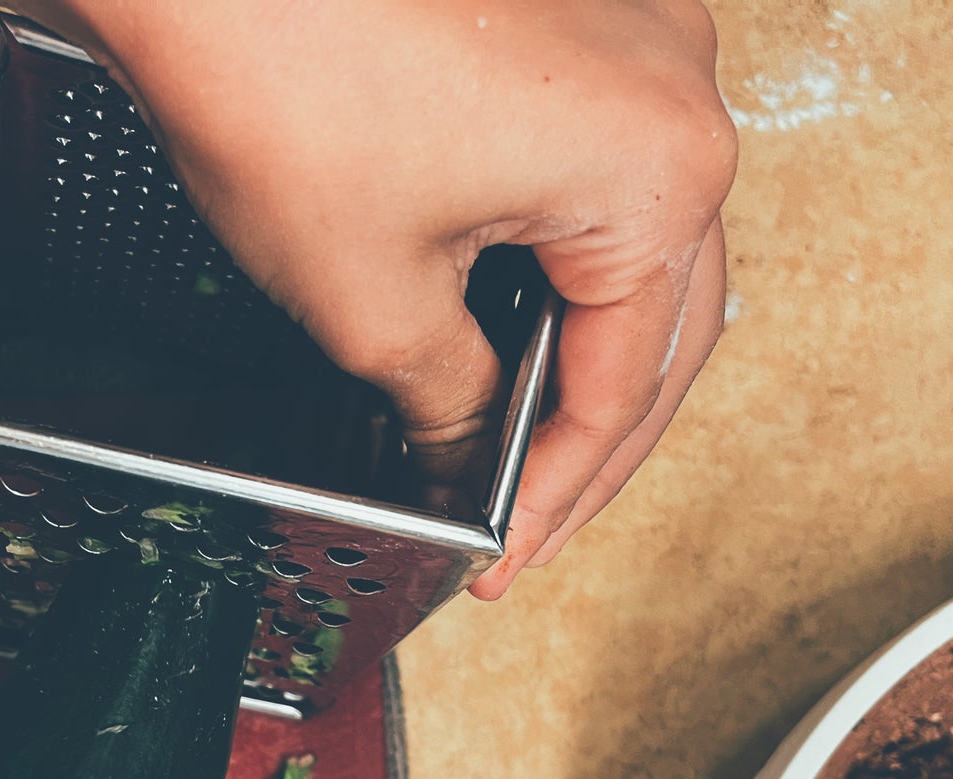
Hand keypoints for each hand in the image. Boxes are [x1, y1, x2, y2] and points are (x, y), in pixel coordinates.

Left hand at [11, 0, 735, 597]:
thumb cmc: (277, 67)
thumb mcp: (371, 304)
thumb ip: (450, 405)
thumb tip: (471, 457)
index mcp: (657, 169)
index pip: (628, 383)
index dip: (564, 492)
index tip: (513, 551)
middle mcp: (675, 88)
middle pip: (660, 318)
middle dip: (589, 436)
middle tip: (531, 522)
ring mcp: (629, 37)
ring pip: (635, 246)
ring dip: (582, 350)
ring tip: (521, 442)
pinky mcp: (571, 15)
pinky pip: (595, 170)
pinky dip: (558, 259)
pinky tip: (511, 320)